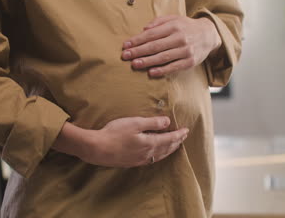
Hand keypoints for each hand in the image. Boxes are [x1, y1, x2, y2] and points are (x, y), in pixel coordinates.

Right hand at [52, 116, 188, 166]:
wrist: (97, 149)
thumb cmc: (114, 133)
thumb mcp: (135, 123)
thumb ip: (152, 123)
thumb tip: (167, 122)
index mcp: (150, 143)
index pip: (169, 138)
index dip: (179, 134)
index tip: (187, 130)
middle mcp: (147, 154)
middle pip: (166, 148)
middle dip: (176, 142)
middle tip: (183, 137)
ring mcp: (139, 160)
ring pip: (160, 156)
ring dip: (169, 150)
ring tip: (174, 146)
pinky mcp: (131, 162)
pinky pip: (151, 160)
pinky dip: (158, 156)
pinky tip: (156, 155)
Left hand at [121, 15, 221, 77]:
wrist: (209, 34)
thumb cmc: (186, 27)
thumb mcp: (174, 19)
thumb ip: (158, 22)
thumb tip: (144, 29)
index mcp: (174, 26)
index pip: (152, 34)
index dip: (137, 40)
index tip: (125, 45)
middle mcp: (180, 38)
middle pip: (155, 46)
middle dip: (138, 51)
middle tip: (125, 56)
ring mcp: (186, 50)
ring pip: (163, 57)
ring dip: (147, 61)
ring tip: (135, 64)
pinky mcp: (190, 61)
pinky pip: (174, 67)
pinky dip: (162, 70)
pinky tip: (151, 72)